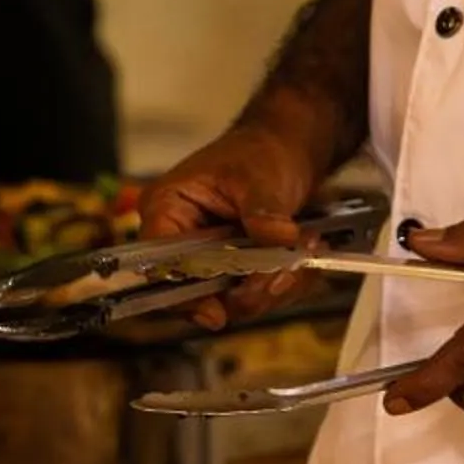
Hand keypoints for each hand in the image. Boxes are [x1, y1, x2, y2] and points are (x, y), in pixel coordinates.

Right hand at [138, 123, 325, 330]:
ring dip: (274, 284)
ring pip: (233, 300)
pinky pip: (256, 296)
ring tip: (303, 249)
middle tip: (286, 268)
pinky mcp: (236, 272)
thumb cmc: (261, 152)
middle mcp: (181, 240)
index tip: (216, 312)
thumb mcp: (259, 175)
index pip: (160, 264)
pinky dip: (285, 282)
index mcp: (167, 209)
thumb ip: (263, 209)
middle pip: (199, 292)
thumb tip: (278, 237)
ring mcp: (209, 260)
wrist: (287, 152)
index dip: (184, 293)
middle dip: (248, 288)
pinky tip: (303, 253)